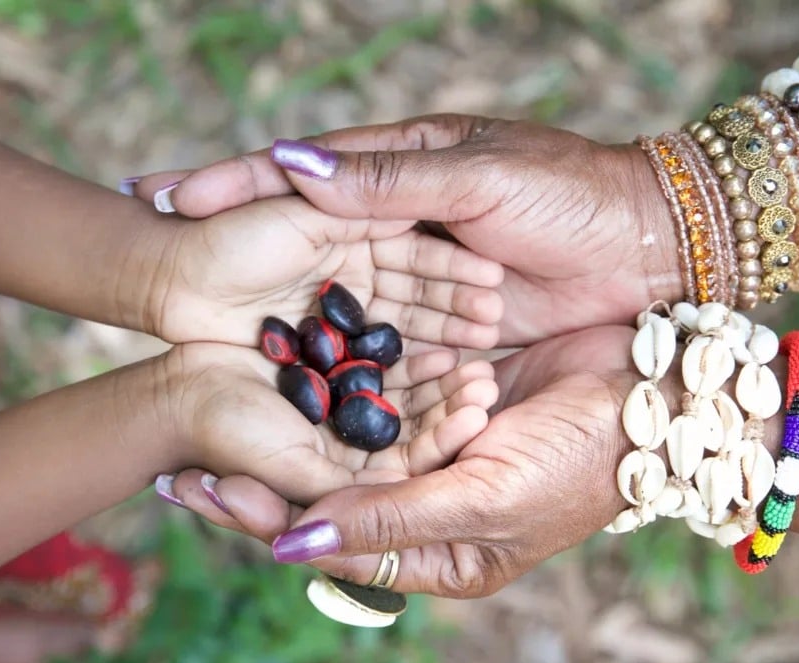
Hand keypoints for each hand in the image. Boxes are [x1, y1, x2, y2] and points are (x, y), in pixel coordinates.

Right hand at [130, 116, 680, 345]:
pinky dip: (328, 349)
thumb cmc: (570, 196)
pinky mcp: (435, 325)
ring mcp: (409, 276)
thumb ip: (387, 182)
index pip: (297, 173)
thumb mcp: (479, 178)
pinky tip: (279, 365)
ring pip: (324, 291)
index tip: (159, 194)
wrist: (648, 250)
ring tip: (190, 319)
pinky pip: (372, 338)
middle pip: (295, 234)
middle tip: (150, 251)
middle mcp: (393, 222)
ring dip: (263, 302)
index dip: (228, 183)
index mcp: (398, 167)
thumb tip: (292, 161)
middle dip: (224, 243)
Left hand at [165, 326, 636, 596]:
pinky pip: (376, 397)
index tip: (204, 490)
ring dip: (283, 432)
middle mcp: (423, 506)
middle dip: (256, 482)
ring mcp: (429, 450)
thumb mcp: (486, 500)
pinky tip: (282, 365)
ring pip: (340, 447)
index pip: (332, 542)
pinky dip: (332, 384)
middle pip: (321, 498)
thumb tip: (291, 545)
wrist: (655, 392)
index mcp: (436, 553)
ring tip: (214, 409)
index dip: (268, 519)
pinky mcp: (438, 398)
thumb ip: (392, 522)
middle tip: (180, 464)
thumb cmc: (583, 460)